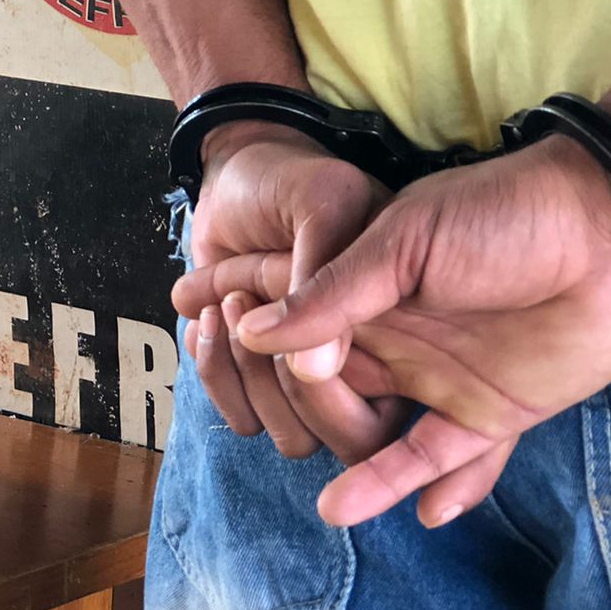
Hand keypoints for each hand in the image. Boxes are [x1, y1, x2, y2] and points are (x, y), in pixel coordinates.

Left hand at [175, 122, 404, 459]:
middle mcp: (373, 367)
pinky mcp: (264, 372)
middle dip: (284, 385)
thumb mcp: (324, 202)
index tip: (290, 343)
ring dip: (241, 376)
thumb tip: (312, 368)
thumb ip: (324, 278)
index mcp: (411, 333)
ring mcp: (316, 374)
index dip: (341, 394)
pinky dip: (215, 371)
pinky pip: (244, 414)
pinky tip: (199, 318)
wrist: (240, 172)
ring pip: (290, 434)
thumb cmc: (297, 181)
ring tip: (215, 308)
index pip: (397, 411)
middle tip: (240, 312)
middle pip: (347, 437)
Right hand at [230, 135, 610, 526]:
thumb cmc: (503, 213)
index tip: (183, 321)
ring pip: (380, 435)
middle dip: (283, 406)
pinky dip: (435, 488)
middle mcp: (393, 337)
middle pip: (322, 388)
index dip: (232, 319)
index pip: (282, 311)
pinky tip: (420, 513)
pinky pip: (453, 459)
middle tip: (255, 424)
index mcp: (364, 287)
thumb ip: (331, 292)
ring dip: (358, 473)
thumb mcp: (403, 239)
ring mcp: (440, 376)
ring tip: (329, 508)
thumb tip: (251, 331)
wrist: (610, 229)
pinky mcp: (493, 410)